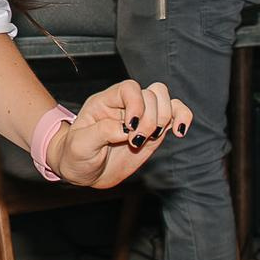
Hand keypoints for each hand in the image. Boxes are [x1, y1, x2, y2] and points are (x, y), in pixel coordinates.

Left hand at [48, 80, 193, 188]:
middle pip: (152, 94)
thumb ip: (102, 132)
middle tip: (135, 141)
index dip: (136, 104)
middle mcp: (126, 105)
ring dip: (165, 120)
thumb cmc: (75, 155)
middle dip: (149, 119)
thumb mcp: (81, 145)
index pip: (129, 88)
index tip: (129, 128)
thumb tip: (127, 129)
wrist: (83, 171)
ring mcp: (142, 117)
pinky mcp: (154, 132)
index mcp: (106, 102)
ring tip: (150, 139)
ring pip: (166, 100)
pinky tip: (179, 132)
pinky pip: (176, 115)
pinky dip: (183, 118)